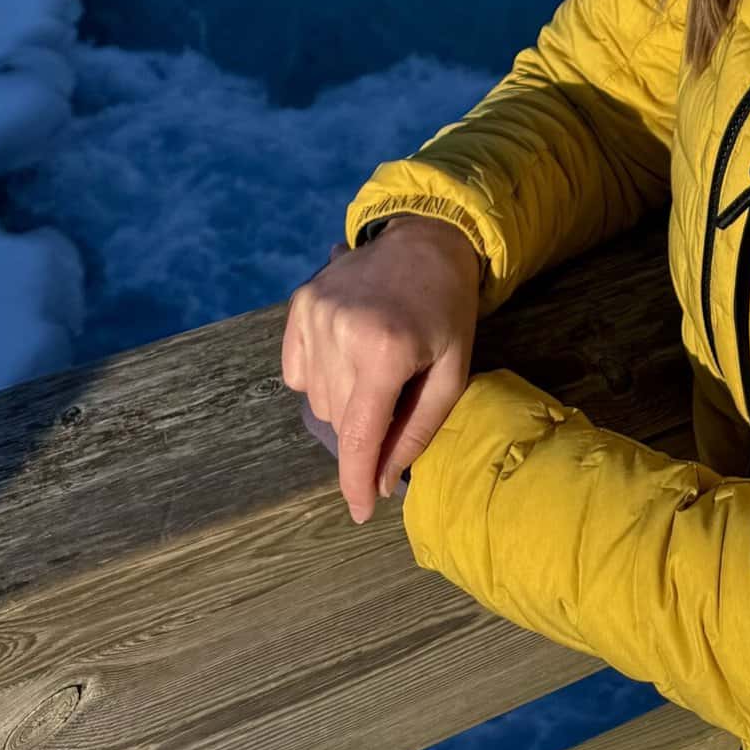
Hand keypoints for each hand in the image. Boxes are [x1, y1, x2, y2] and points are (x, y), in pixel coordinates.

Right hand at [282, 219, 482, 524]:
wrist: (427, 237)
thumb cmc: (447, 308)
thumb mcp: (452, 373)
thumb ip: (416, 431)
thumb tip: (380, 482)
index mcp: (384, 349)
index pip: (359, 436)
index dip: (356, 483)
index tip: (359, 513)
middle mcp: (339, 331)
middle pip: (340, 421)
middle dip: (366, 428)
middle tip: (396, 396)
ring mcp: (313, 314)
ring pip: (316, 400)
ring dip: (345, 402)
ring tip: (376, 368)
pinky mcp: (299, 303)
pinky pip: (296, 372)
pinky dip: (319, 378)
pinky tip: (348, 355)